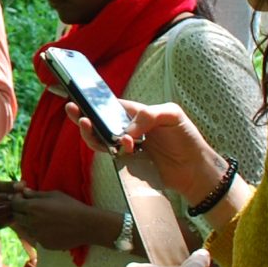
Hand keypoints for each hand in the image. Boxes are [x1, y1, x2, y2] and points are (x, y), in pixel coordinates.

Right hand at [0, 178, 22, 230]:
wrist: (9, 207)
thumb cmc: (10, 193)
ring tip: (16, 208)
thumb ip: (17, 186)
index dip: (7, 186)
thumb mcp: (12, 187)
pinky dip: (5, 222)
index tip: (20, 186)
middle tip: (14, 199)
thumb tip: (22, 186)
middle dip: (0, 199)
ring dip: (5, 211)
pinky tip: (14, 217)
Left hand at [5, 189, 118, 252]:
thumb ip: (36, 194)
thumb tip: (24, 192)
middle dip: (20, 211)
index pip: (14, 203)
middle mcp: (31, 222)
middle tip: (30, 208)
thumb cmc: (71, 206)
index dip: (17, 200)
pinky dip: (38, 232)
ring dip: (28, 222)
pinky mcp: (43, 244)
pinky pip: (35, 237)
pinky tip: (50, 228)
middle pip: (16, 216)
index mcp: (32, 207)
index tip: (23, 198)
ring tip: (41, 218)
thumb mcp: (54, 195)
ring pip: (25, 228)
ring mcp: (36, 235)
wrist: (86, 225)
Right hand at [73, 100, 228, 206]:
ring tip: (88, 124)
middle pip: (99, 122)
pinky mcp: (127, 163)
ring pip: (100, 139)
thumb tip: (126, 131)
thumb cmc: (186, 138)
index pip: (111, 105)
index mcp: (137, 114)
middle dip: (83, 116)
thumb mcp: (172, 115)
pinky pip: (110, 156)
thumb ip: (148, 116)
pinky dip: (110, 149)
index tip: (79, 97)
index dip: (94, 101)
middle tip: (73, 110)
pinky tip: (122, 144)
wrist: (194, 168)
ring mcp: (126, 147)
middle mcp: (128, 129)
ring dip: (92, 133)